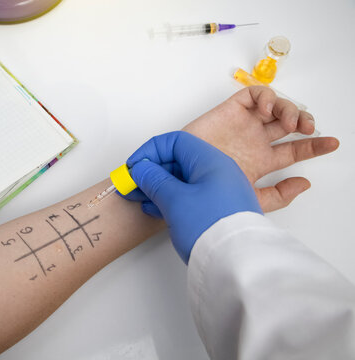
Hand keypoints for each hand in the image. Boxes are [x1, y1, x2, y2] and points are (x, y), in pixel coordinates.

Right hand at [128, 131, 261, 263]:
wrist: (238, 264)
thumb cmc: (211, 227)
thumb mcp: (174, 199)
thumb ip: (153, 179)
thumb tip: (141, 169)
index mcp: (212, 161)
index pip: (175, 142)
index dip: (150, 151)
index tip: (133, 167)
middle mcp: (218, 173)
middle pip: (178, 160)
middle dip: (151, 171)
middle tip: (131, 185)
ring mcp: (220, 192)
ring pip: (182, 180)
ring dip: (157, 187)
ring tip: (138, 198)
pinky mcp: (217, 211)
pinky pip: (189, 197)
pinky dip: (170, 199)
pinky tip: (154, 209)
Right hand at [183, 86, 338, 211]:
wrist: (178, 184)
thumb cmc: (206, 194)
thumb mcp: (248, 201)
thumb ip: (278, 196)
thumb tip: (305, 183)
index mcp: (260, 161)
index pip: (294, 151)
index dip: (314, 146)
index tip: (331, 144)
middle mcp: (254, 141)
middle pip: (288, 125)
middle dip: (304, 123)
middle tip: (308, 130)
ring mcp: (242, 125)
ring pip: (276, 108)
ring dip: (289, 110)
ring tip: (289, 123)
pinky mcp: (229, 111)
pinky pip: (253, 95)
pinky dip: (266, 96)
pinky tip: (268, 110)